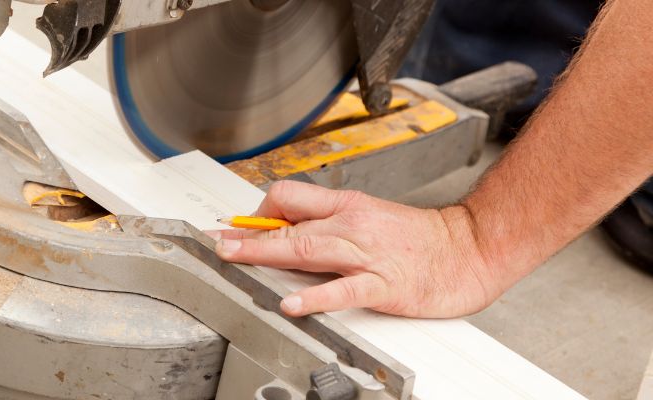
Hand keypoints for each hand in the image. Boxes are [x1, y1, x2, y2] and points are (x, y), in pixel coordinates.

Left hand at [208, 181, 503, 317]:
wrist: (468, 248)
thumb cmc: (419, 237)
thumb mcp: (369, 217)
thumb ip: (330, 222)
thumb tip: (290, 228)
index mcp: (347, 205)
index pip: (290, 196)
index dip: (259, 212)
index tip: (238, 228)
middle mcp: (351, 224)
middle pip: (289, 222)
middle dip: (248, 234)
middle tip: (218, 243)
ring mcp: (366, 253)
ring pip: (307, 248)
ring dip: (266, 253)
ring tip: (235, 259)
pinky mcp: (383, 284)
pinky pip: (343, 289)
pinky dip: (315, 297)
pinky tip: (293, 304)